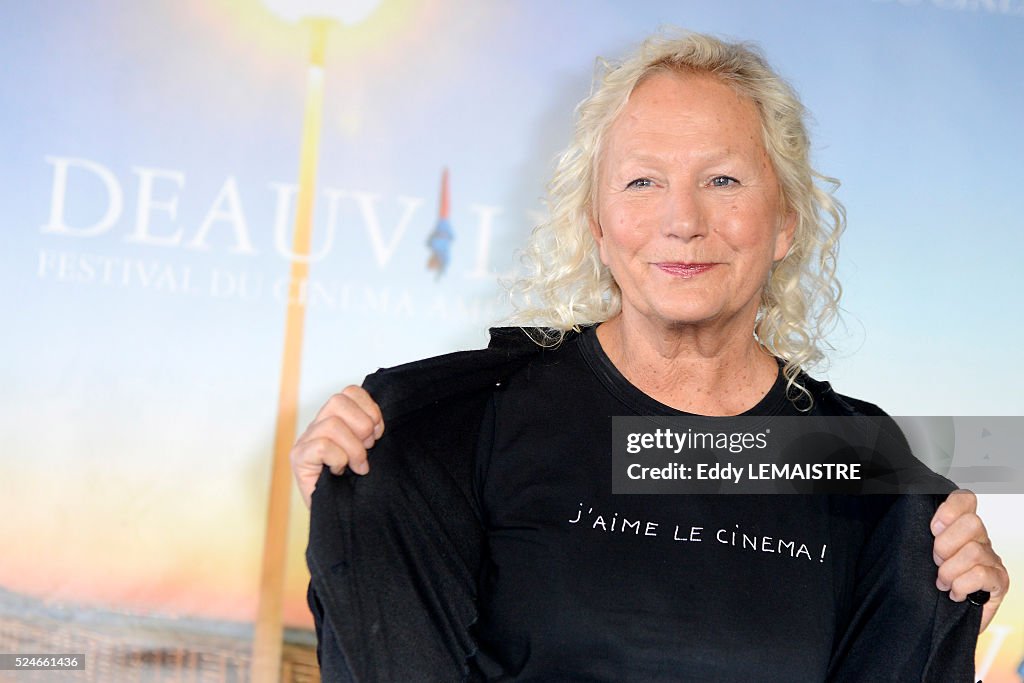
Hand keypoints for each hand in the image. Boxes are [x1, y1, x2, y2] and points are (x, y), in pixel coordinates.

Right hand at [290, 385, 384, 508]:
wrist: (339, 517)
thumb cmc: (356, 485)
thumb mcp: (369, 451)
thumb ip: (371, 431)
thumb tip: (380, 420)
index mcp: (336, 419)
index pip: (350, 392)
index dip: (370, 408)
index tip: (380, 431)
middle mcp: (317, 426)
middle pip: (339, 400)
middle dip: (363, 425)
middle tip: (369, 448)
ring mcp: (305, 441)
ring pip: (332, 425)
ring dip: (354, 448)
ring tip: (359, 466)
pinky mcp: (298, 459)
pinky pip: (321, 446)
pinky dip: (339, 459)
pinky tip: (340, 471)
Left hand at [931, 489, 1008, 632]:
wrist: (940, 619)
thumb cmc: (927, 584)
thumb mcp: (919, 554)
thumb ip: (919, 535)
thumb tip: (905, 517)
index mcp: (960, 528)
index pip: (965, 500)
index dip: (949, 510)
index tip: (933, 529)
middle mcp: (980, 540)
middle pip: (972, 523)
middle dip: (945, 545)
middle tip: (936, 561)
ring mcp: (992, 560)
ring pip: (974, 551)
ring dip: (950, 571)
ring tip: (942, 582)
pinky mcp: (999, 582)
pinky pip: (980, 575)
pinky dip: (962, 586)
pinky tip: (956, 593)